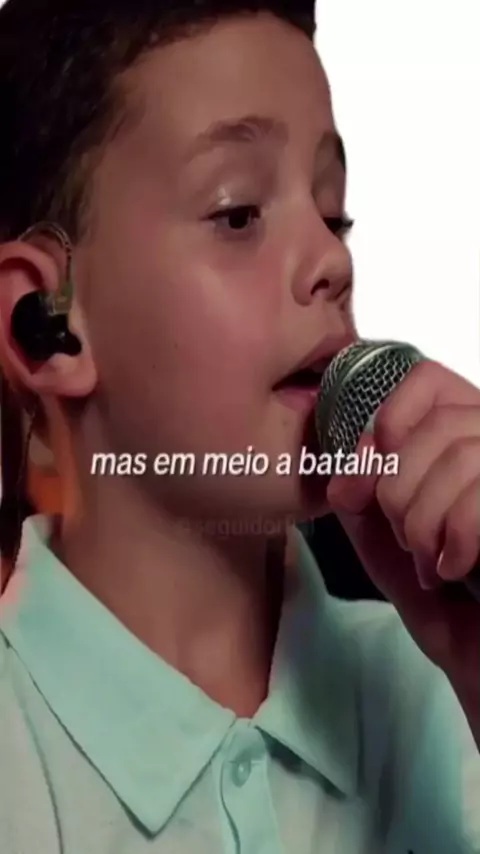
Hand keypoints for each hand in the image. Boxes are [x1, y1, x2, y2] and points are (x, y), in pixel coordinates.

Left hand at [327, 360, 479, 736]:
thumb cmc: (448, 607)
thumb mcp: (388, 544)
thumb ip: (364, 498)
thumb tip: (345, 471)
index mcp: (467, 443)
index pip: (427, 381)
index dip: (388, 420)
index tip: (368, 477)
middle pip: (440, 422)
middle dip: (400, 487)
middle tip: (406, 539)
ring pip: (462, 455)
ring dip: (426, 518)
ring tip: (430, 561)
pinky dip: (458, 536)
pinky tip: (456, 569)